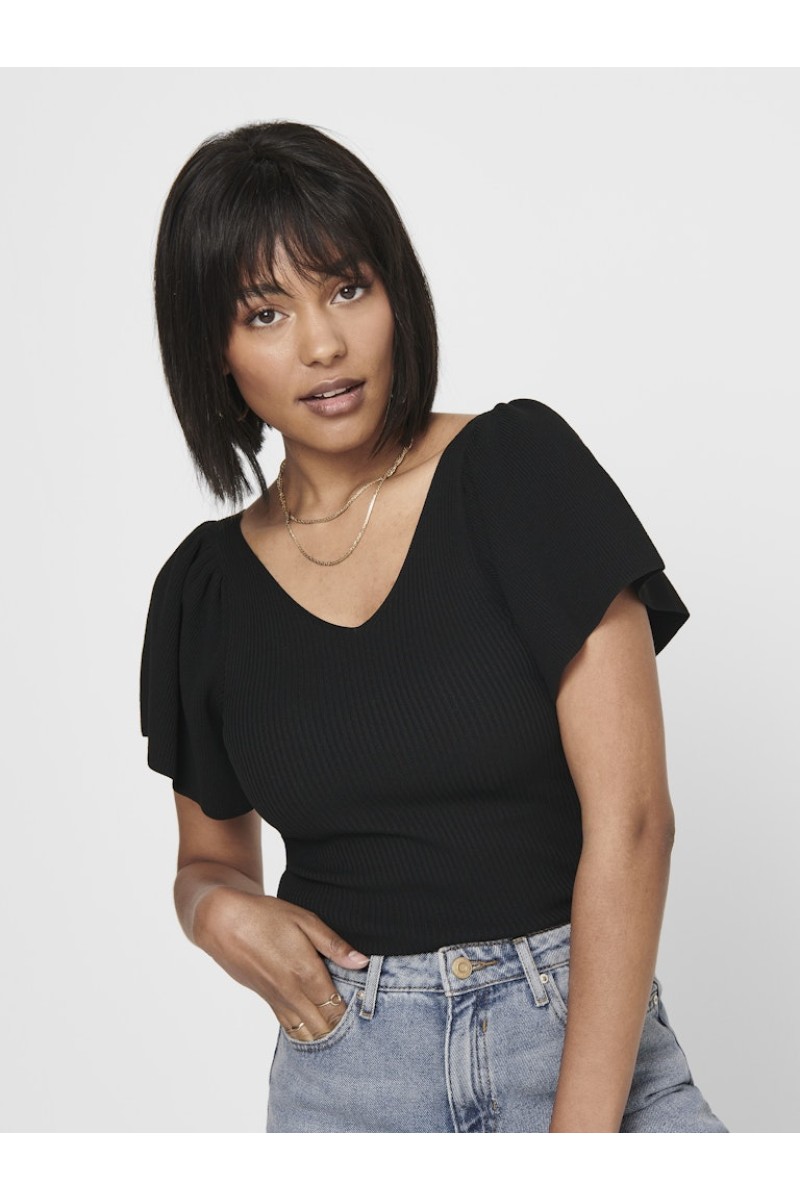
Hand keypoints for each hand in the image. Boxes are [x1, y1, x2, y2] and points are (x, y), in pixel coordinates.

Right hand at [194, 889, 369, 1040]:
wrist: (223, 923)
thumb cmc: (266, 916)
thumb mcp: (305, 920)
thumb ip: (334, 945)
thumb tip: (362, 962)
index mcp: (306, 973)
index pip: (337, 1008)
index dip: (353, 1015)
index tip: (367, 1013)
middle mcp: (292, 993)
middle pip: (323, 1026)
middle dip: (341, 1030)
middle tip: (359, 1028)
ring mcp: (278, 1000)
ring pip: (306, 1032)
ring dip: (323, 1034)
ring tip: (341, 1035)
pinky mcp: (267, 1000)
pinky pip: (289, 1026)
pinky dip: (305, 1032)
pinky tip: (315, 1032)